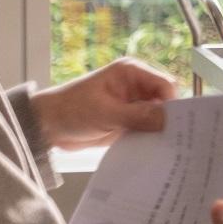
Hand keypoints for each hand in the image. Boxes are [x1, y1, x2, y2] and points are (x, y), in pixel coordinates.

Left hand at [31, 57, 174, 150]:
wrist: (47, 126)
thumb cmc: (69, 109)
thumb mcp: (105, 113)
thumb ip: (137, 116)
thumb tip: (167, 119)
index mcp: (131, 72)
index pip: (164, 84)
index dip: (172, 103)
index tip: (175, 125)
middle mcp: (135, 87)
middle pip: (165, 101)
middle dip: (168, 119)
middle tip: (173, 140)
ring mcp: (132, 105)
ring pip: (158, 118)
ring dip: (159, 131)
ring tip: (164, 148)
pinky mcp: (128, 122)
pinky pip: (146, 130)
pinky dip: (149, 139)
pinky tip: (151, 151)